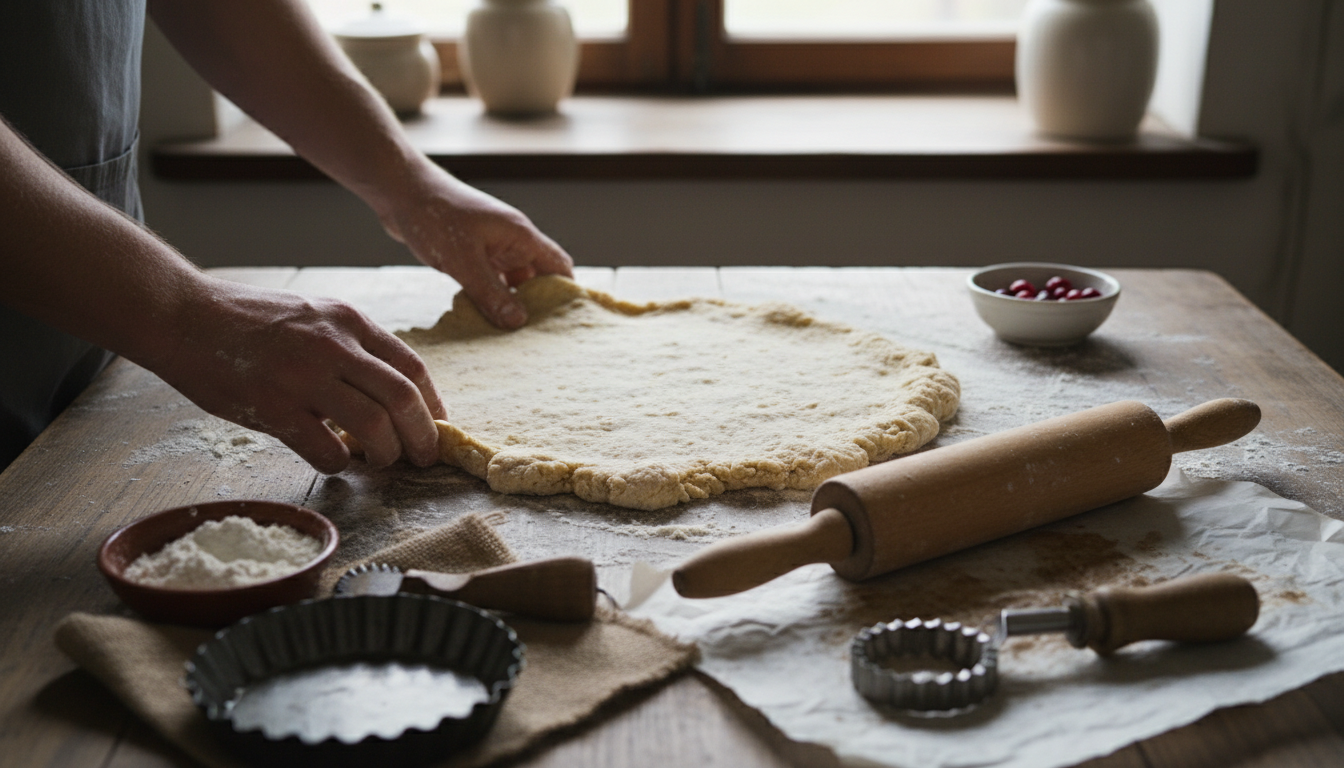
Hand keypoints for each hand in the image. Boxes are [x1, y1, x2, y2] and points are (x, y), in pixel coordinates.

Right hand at [154, 276, 446, 473]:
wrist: (182, 315)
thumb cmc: (247, 322)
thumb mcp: (312, 318)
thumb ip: (349, 349)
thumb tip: (386, 397)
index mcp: (349, 322)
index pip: (412, 367)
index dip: (433, 404)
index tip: (436, 426)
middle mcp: (334, 345)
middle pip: (403, 399)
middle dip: (423, 437)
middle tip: (422, 458)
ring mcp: (304, 376)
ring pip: (373, 426)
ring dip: (385, 453)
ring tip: (381, 462)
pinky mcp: (274, 406)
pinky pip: (325, 449)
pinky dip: (338, 463)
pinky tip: (331, 461)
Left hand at [375, 164, 573, 328]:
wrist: (399, 191)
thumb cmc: (434, 216)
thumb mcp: (464, 261)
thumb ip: (491, 293)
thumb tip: (518, 323)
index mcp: (520, 235)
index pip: (559, 265)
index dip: (566, 292)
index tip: (564, 322)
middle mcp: (511, 241)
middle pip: (537, 277)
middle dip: (537, 305)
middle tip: (534, 338)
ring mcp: (491, 246)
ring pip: (511, 281)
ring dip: (510, 303)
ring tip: (509, 334)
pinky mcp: (472, 252)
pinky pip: (490, 279)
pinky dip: (490, 296)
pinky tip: (483, 317)